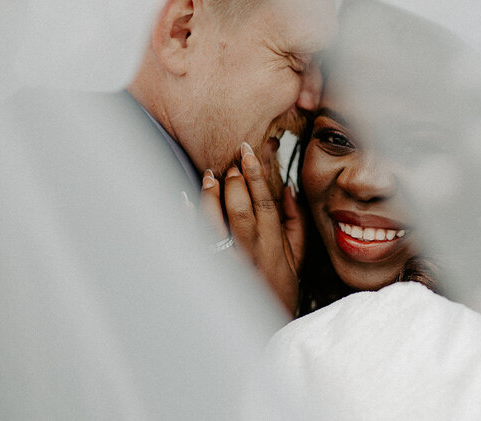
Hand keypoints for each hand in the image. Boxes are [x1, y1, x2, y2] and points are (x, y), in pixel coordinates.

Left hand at [201, 143, 305, 315]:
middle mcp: (250, 253)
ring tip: (209, 175)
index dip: (257, 176)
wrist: (265, 326)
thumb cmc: (281, 288)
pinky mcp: (209, 271)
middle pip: (240, 210)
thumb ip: (296, 222)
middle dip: (234, 182)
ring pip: (215, 225)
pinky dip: (186, 220)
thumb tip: (288, 190)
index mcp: (273, 246)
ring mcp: (228, 263)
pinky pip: (194, 243)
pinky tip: (182, 200)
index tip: (250, 154)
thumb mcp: (298, 257)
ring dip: (211, 197)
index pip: (265, 204)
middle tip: (231, 162)